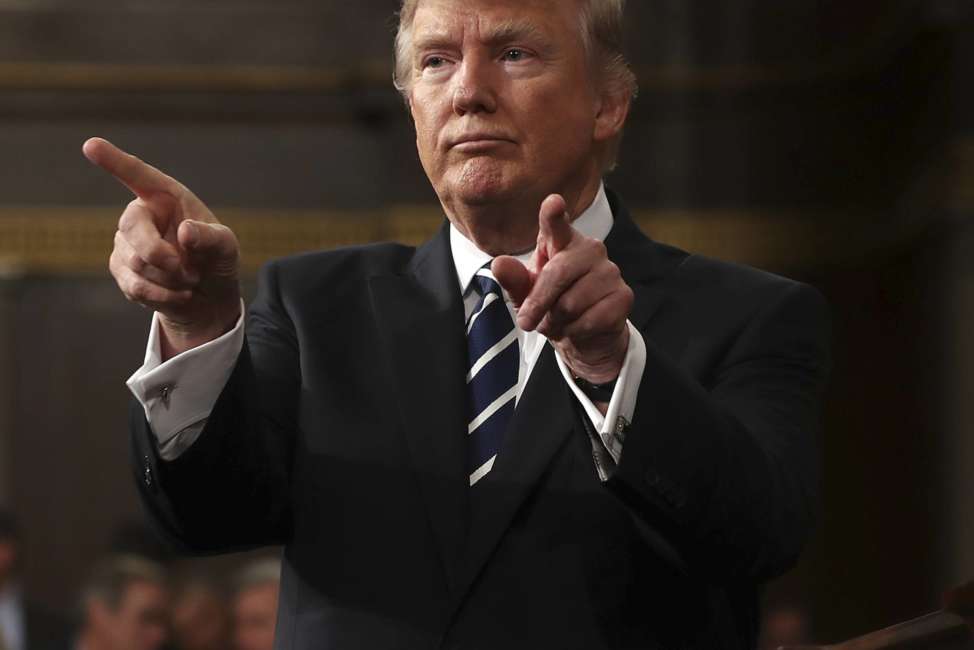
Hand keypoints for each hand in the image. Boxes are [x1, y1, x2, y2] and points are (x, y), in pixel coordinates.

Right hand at [83, 137, 240, 358]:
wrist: (208, 297)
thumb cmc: (216, 261)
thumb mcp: (226, 248)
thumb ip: (211, 237)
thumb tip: (185, 231)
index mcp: (167, 197)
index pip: (138, 176)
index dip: (115, 161)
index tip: (91, 145)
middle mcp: (142, 214)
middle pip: (131, 227)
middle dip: (159, 254)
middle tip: (190, 273)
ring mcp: (126, 243)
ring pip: (135, 262)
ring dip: (171, 278)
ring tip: (191, 279)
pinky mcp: (121, 270)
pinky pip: (135, 285)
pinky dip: (163, 295)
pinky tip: (181, 294)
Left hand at [492, 194, 632, 384]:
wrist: (585, 335)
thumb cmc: (552, 305)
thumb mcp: (526, 294)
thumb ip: (514, 280)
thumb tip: (499, 264)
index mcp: (562, 242)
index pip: (556, 225)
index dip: (554, 215)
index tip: (553, 202)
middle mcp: (590, 249)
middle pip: (557, 274)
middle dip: (537, 303)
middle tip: (526, 322)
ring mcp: (610, 272)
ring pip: (571, 303)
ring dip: (558, 321)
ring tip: (560, 320)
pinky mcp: (623, 296)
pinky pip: (589, 320)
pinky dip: (575, 331)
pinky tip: (579, 327)